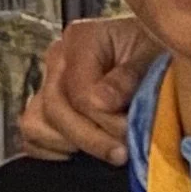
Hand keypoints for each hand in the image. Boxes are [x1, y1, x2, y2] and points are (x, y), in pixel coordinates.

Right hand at [19, 13, 151, 164]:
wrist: (158, 57)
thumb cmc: (158, 53)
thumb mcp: (155, 57)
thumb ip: (130, 76)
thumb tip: (101, 103)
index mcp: (81, 39)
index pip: (80, 92)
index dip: (106, 120)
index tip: (132, 132)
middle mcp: (57, 59)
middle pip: (55, 110)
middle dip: (90, 138)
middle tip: (122, 153)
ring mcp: (47, 83)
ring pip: (36, 123)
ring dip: (71, 143)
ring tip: (105, 147)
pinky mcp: (44, 107)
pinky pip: (32, 136)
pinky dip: (52, 150)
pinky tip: (84, 151)